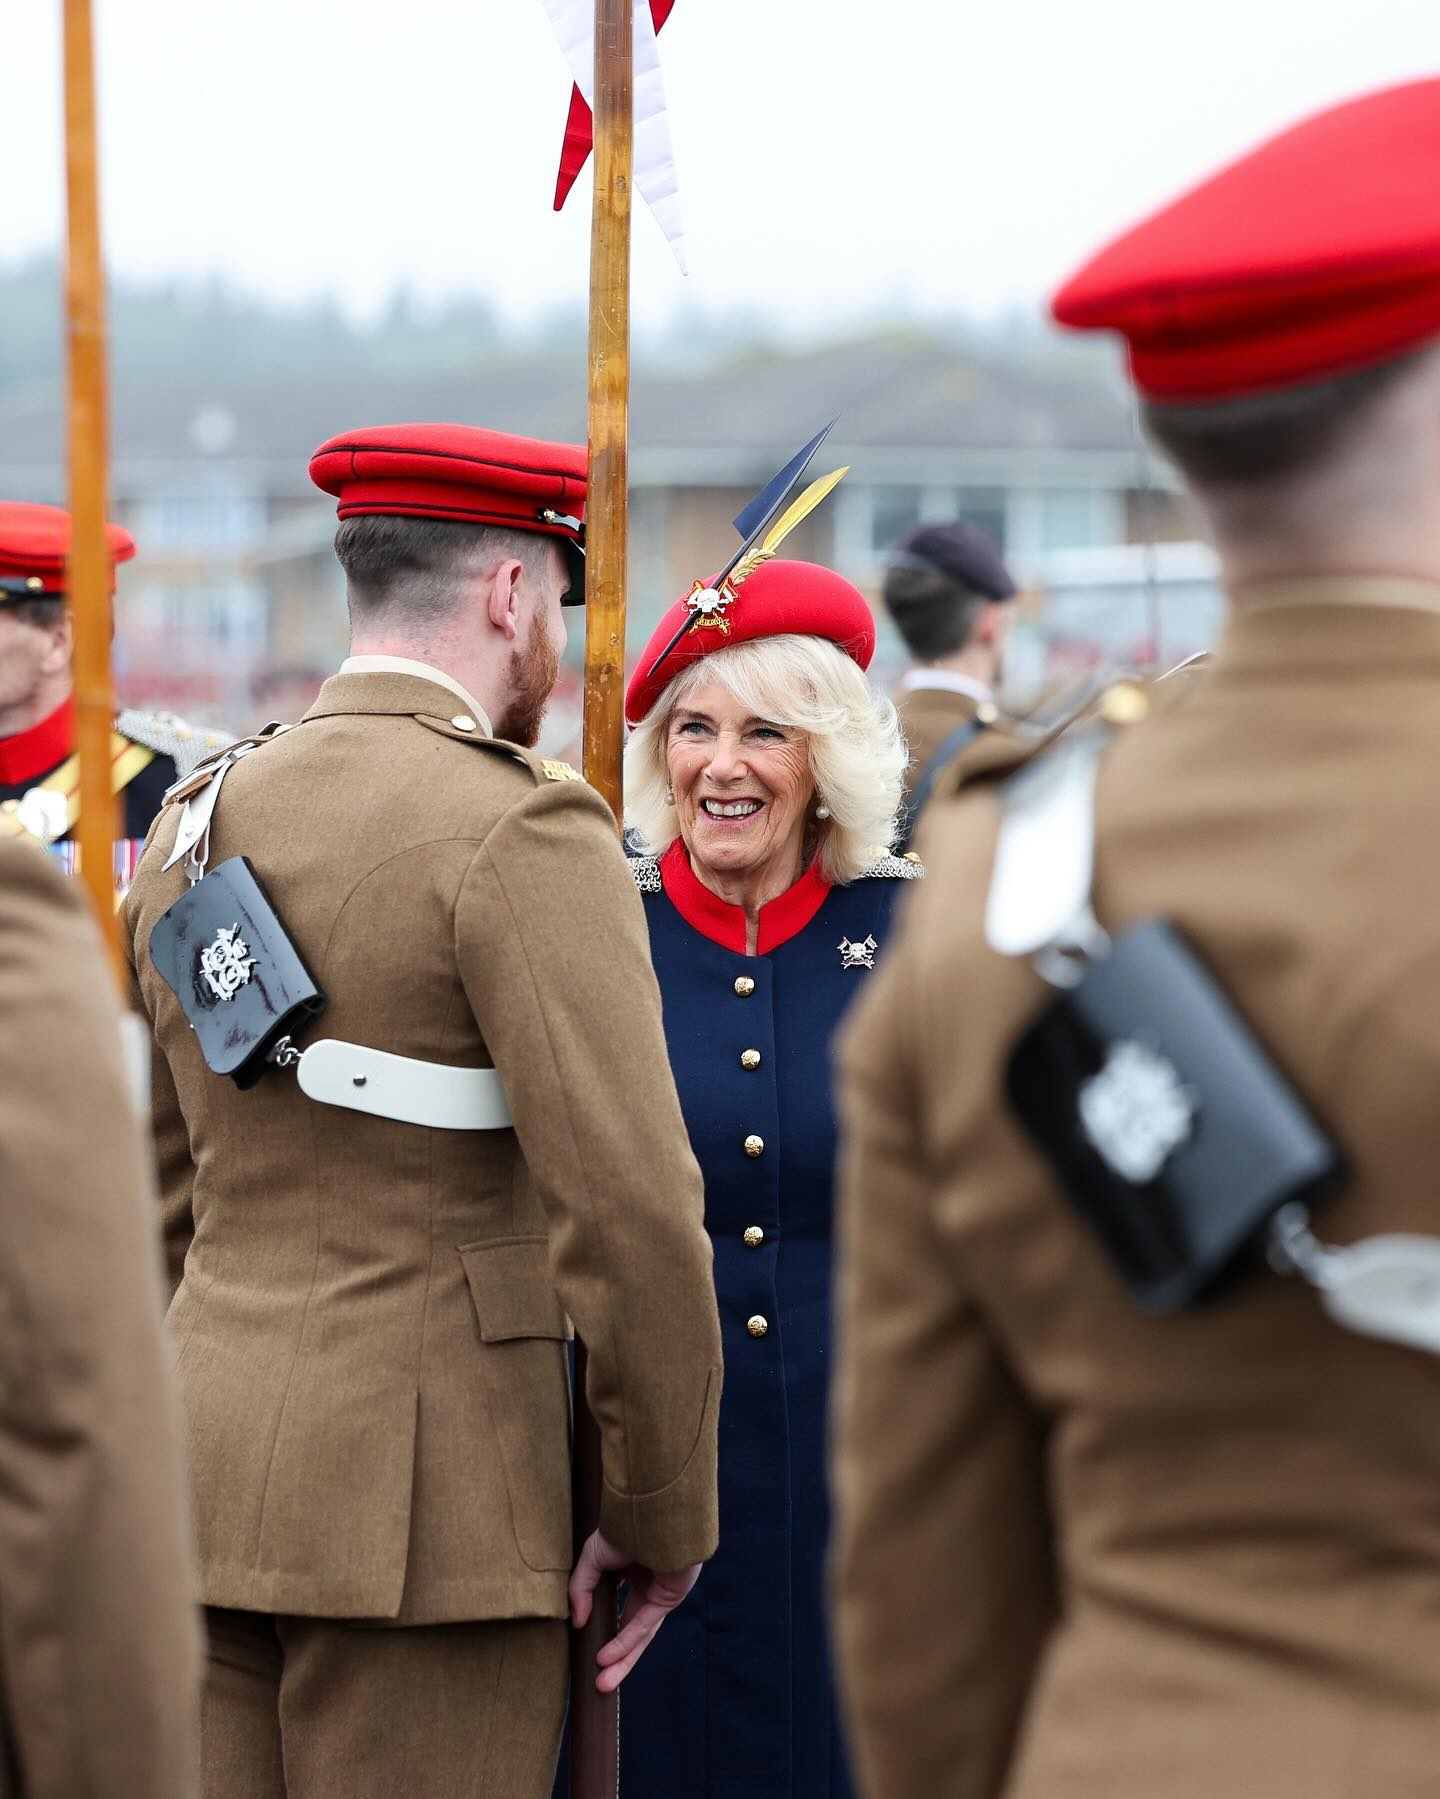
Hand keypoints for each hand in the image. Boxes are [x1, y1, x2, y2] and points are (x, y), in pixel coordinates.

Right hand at [568, 1529, 701, 1693]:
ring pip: (639, 1632)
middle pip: (629, 1626)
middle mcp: (645, 1581)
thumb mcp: (591, 1559)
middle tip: (596, 1681)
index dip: (601, 1626)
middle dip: (614, 1656)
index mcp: (628, 1567)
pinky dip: (626, 1641)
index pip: (616, 1603)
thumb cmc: (621, 1529)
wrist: (648, 1515)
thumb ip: (581, 1590)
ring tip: (602, 1683)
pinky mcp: (669, 1597)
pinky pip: (645, 1625)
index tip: (584, 1646)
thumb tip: (578, 1624)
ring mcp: (659, 1591)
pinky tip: (608, 1658)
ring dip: (621, 1659)